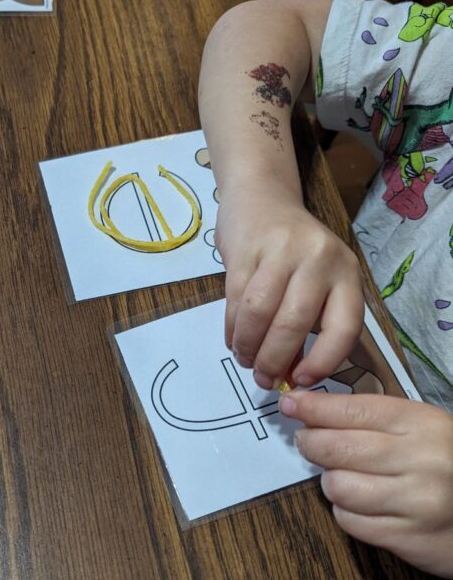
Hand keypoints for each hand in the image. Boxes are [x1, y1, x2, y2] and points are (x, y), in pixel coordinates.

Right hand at [215, 195, 363, 388]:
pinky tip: (233, 341)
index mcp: (347, 273)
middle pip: (293, 323)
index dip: (323, 362)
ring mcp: (282, 251)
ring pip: (260, 313)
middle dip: (274, 360)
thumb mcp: (316, 283)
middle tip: (263, 379)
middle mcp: (319, 259)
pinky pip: (235, 299)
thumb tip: (292, 377)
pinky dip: (232, 329)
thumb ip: (311, 326)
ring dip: (248, 347)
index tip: (302, 381)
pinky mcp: (247, 249)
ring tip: (245, 361)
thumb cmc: (294, 253)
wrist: (261, 198)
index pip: (344, 327)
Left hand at [281, 390, 452, 577]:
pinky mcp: (408, 537)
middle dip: (312, 444)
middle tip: (309, 443)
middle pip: (335, 447)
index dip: (313, 407)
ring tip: (347, 479)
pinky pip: (350, 521)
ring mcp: (414, 500)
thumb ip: (375, 420)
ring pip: (337, 486)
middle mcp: (419, 459)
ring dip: (332, 483)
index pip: (352, 410)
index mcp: (422, 424)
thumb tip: (313, 412)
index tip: (290, 403)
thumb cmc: (450, 466)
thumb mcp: (424, 430)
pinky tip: (363, 506)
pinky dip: (346, 513)